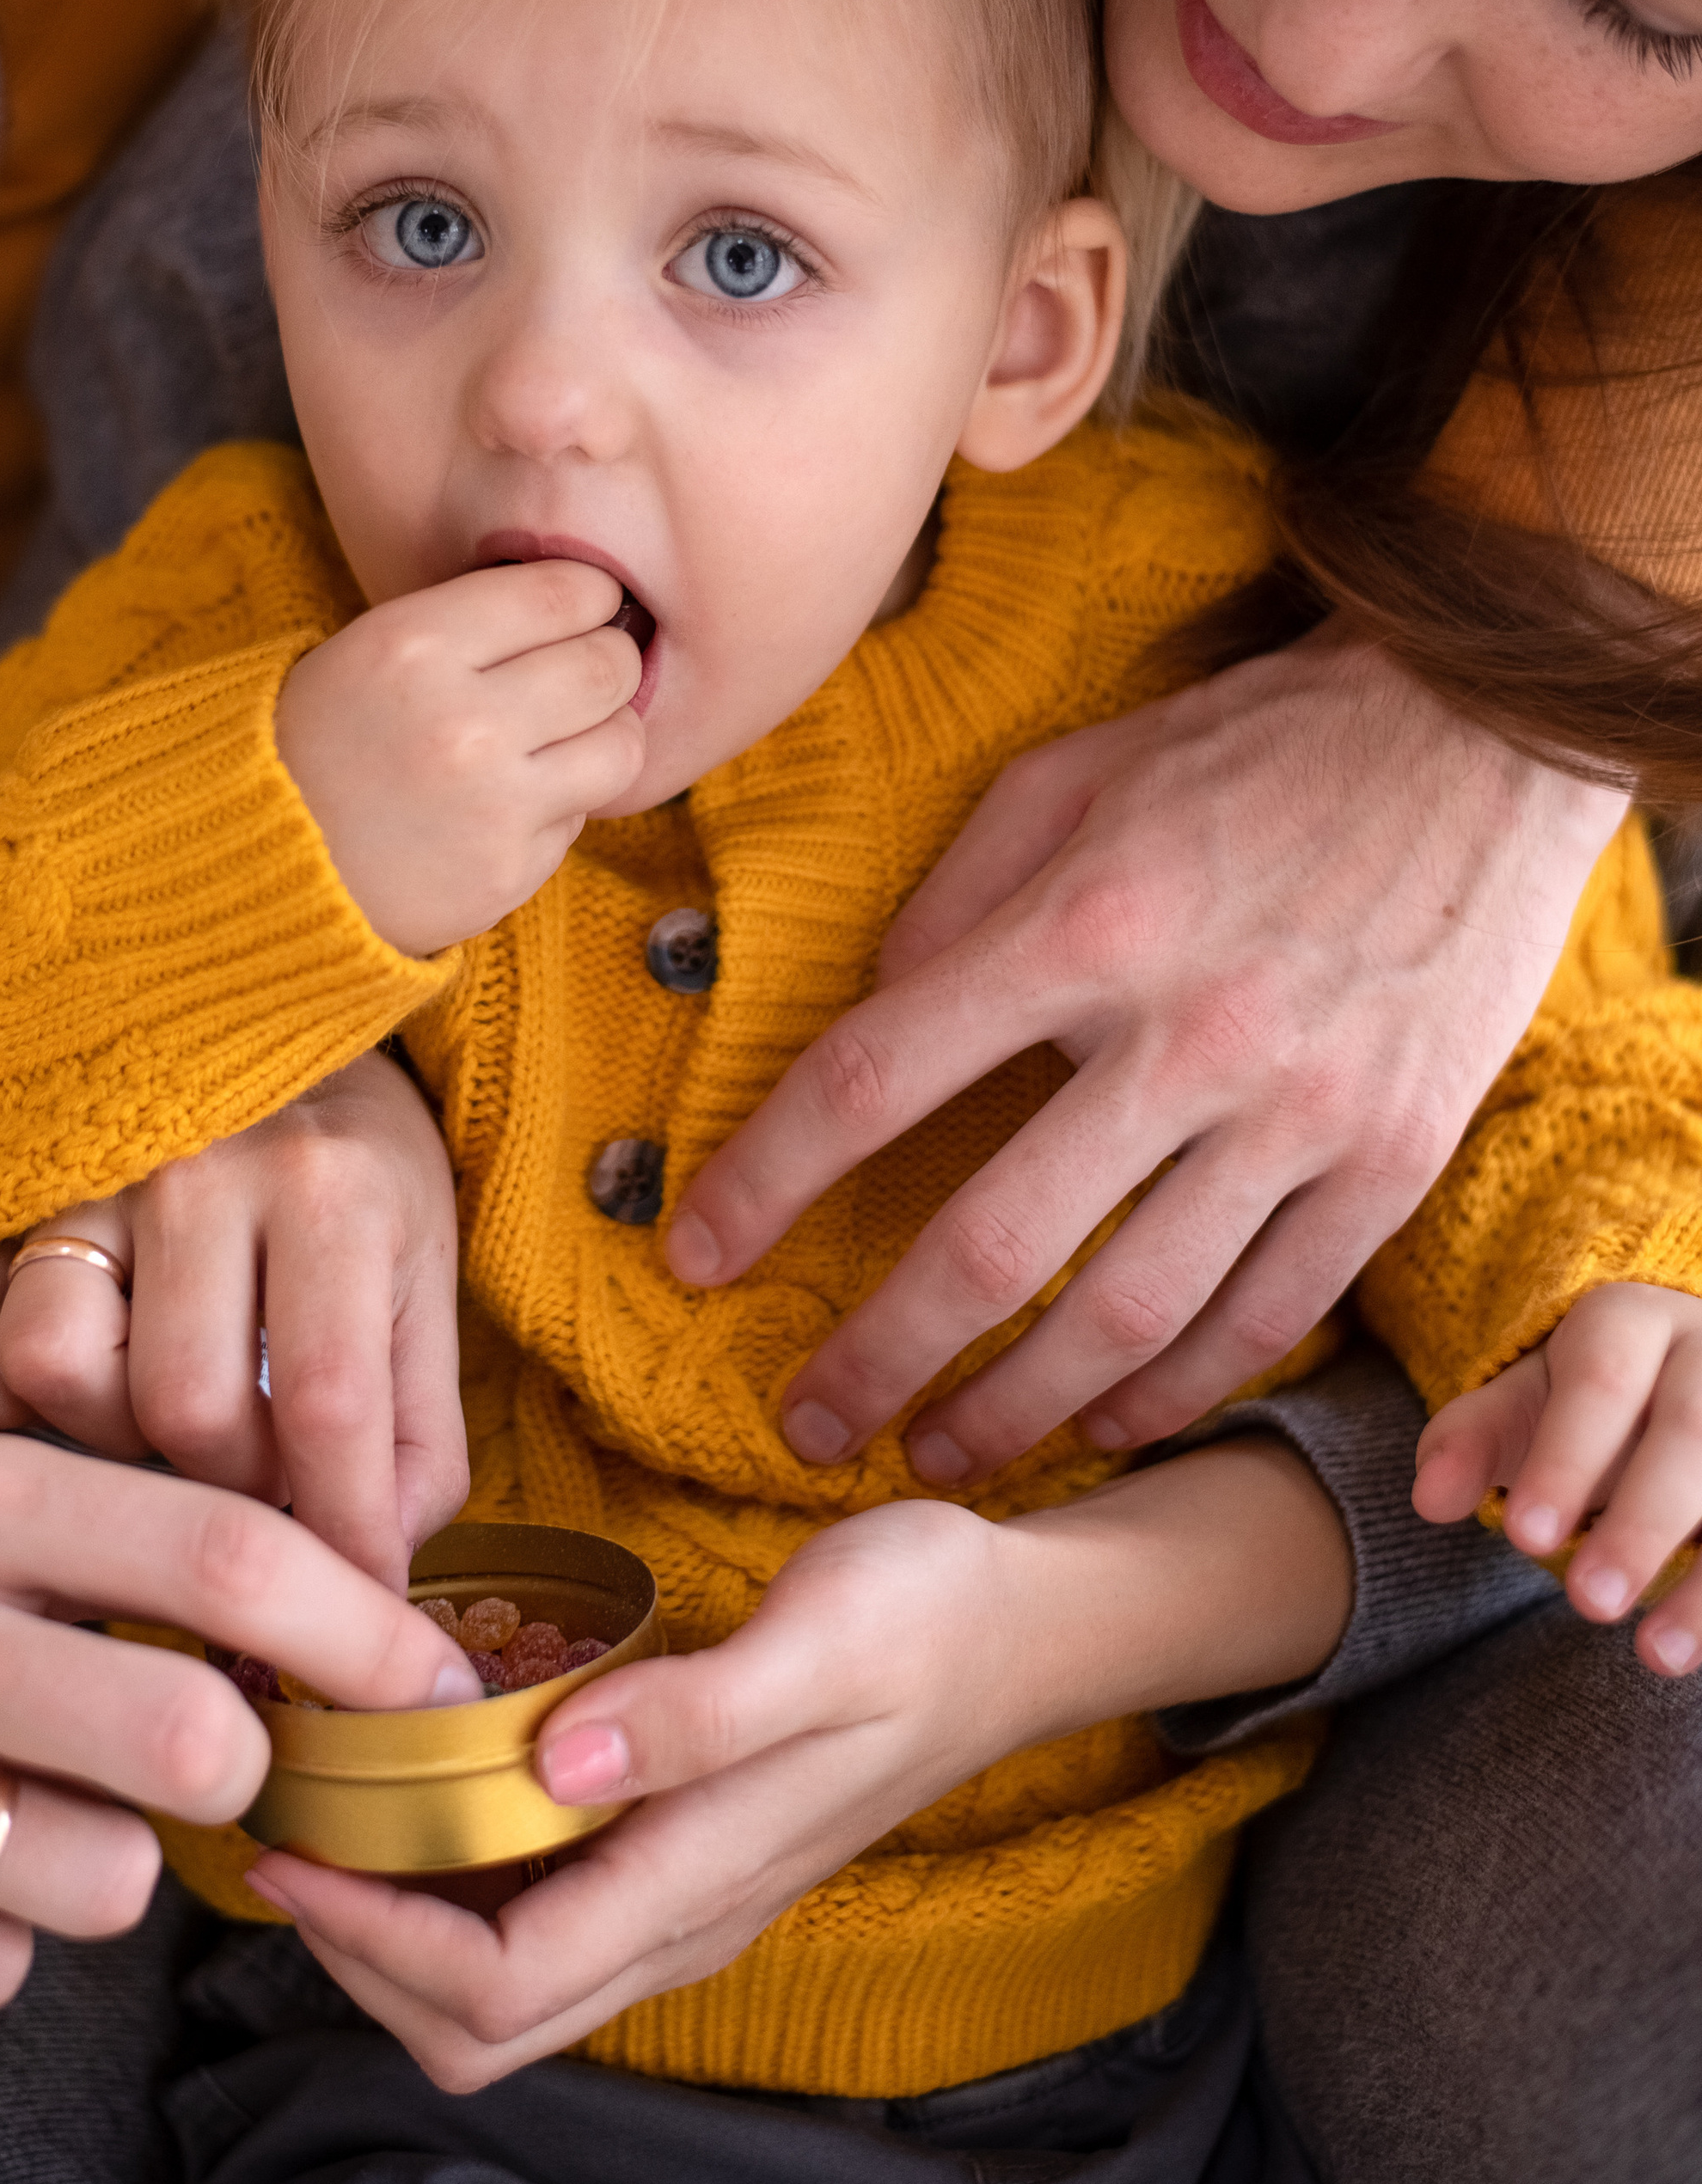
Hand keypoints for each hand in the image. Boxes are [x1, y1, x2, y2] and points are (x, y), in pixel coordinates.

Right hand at [0, 1047, 462, 1584]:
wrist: (280, 1044)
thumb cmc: (357, 1192)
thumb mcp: (424, 1295)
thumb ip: (417, 1442)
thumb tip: (371, 1585)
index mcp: (332, 1190)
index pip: (326, 1402)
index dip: (342, 1537)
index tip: (352, 1616)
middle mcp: (206, 1166)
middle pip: (185, 1408)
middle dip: (225, 1489)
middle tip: (253, 1484)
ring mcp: (88, 1172)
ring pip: (56, 1368)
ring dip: (108, 1438)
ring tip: (158, 1430)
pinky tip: (59, 1405)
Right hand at [0, 1428, 478, 2012]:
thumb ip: (107, 1533)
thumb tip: (331, 1606)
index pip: (219, 1554)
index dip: (360, 1627)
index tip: (431, 1678)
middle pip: (192, 1738)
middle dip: (247, 1771)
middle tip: (223, 1761)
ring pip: (101, 1879)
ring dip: (106, 1865)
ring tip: (22, 1806)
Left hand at [245, 1439, 1350, 2090]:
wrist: (1021, 1627)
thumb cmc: (924, 1616)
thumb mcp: (820, 1637)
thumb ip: (693, 1713)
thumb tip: (555, 1763)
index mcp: (700, 1879)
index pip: (497, 1986)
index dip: (371, 1942)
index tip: (292, 1846)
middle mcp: (682, 1918)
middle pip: (481, 2026)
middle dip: (361, 1958)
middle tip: (288, 1834)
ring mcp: (684, 1898)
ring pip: (505, 1990)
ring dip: (399, 1928)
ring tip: (334, 1810)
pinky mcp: (682, 1856)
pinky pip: (541, 1922)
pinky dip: (456, 1884)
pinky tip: (427, 1786)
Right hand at [275, 560, 643, 954]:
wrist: (265, 862)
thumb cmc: (328, 739)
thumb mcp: (372, 648)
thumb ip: (474, 622)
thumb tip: (593, 600)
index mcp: (417, 645)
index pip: (564, 594)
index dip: (591, 595)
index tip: (587, 607)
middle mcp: (462, 723)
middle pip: (608, 665)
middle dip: (607, 660)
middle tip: (585, 670)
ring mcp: (491, 804)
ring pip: (621, 745)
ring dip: (605, 735)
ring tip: (566, 736)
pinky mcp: (508, 871)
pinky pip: (582, 816)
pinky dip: (560, 804)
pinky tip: (509, 800)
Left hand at [667, 629, 1624, 1482]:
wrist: (1487, 734)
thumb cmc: (1253, 748)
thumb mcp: (1071, 776)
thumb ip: (955, 901)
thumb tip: (869, 1017)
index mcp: (1084, 923)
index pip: (877, 1074)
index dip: (767, 1178)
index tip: (696, 1253)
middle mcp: (1189, 1031)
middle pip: (993, 1242)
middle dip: (877, 1354)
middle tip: (807, 1421)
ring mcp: (1303, 1108)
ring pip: (1131, 1314)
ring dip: (1018, 1407)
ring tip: (940, 1450)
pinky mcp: (1396, 1158)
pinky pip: (1269, 1313)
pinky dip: (1178, 1391)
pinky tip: (1105, 1421)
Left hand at [1414, 1280, 1701, 1675]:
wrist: (1687, 1372)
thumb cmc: (1594, 1400)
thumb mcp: (1528, 1403)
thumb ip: (1473, 1442)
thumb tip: (1428, 1499)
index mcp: (1634, 1321)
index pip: (1601, 1381)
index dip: (1564, 1458)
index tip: (1521, 1536)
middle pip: (1690, 1431)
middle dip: (1641, 1522)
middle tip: (1586, 1602)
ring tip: (1656, 1657)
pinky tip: (1697, 1655)